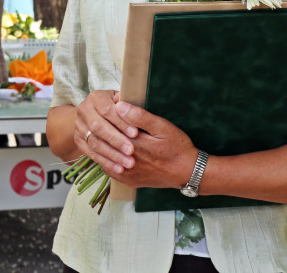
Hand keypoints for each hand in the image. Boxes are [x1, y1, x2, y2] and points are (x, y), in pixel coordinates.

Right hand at [75, 90, 133, 171]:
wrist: (96, 115)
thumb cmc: (117, 108)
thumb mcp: (123, 101)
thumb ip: (128, 103)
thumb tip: (128, 107)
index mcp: (96, 98)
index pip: (107, 110)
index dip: (121, 122)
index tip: (135, 133)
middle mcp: (84, 110)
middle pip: (98, 127)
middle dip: (116, 140)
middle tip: (131, 151)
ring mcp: (79, 126)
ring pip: (94, 142)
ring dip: (112, 154)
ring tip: (128, 163)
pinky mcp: (78, 140)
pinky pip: (91, 154)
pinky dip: (106, 162)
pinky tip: (118, 168)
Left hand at [77, 93, 196, 188]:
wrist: (186, 171)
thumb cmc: (177, 146)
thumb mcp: (162, 127)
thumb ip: (140, 116)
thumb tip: (119, 105)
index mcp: (133, 143)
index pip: (110, 127)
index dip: (106, 116)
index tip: (106, 108)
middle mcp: (126, 159)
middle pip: (104, 142)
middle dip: (100, 129)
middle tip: (99, 119)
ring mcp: (126, 172)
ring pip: (103, 156)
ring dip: (100, 145)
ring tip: (101, 134)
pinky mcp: (128, 180)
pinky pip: (109, 169)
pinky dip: (106, 159)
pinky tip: (109, 150)